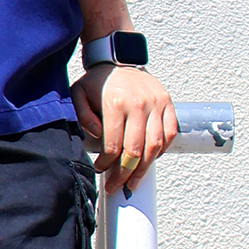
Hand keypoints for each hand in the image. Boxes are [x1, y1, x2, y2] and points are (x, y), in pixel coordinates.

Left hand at [71, 63, 177, 194]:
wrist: (119, 61)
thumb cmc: (97, 83)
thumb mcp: (79, 94)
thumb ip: (82, 115)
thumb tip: (98, 135)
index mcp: (116, 102)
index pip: (113, 145)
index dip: (106, 164)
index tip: (100, 171)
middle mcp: (140, 104)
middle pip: (135, 150)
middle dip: (125, 174)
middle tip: (117, 186)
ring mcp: (157, 104)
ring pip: (154, 146)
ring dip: (144, 169)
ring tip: (134, 183)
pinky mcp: (168, 104)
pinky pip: (169, 135)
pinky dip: (161, 151)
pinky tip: (149, 161)